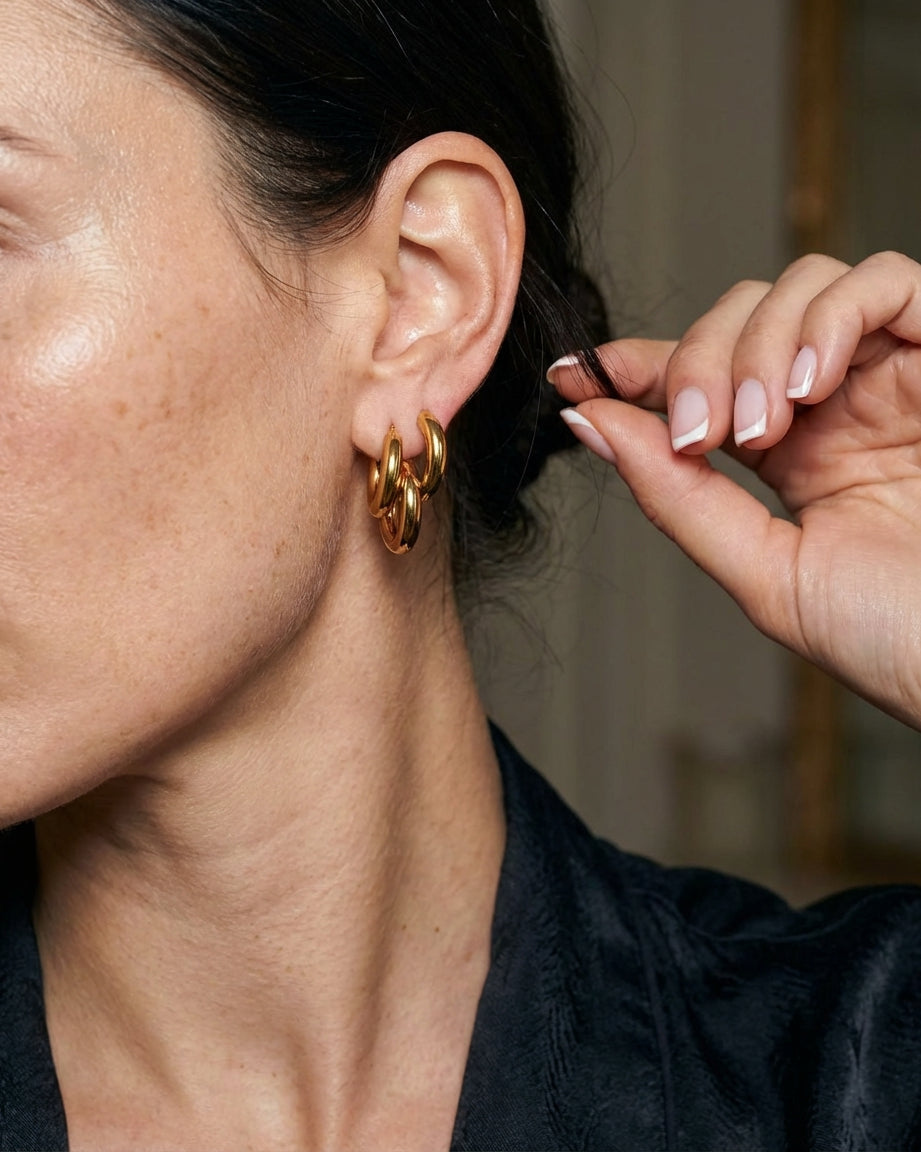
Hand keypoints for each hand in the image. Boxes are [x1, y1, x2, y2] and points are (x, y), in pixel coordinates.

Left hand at [550, 252, 920, 728]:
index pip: (699, 380)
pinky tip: (811, 384)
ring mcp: (888, 375)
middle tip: (701, 434)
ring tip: (765, 425)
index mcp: (790, 456)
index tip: (574, 376)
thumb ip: (677, 497)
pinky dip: (830, 316)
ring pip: (799, 286)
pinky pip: (882, 281)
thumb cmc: (894, 633)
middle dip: (697, 363)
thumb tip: (591, 425)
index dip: (633, 366)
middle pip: (736, 319)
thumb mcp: (765, 573)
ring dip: (757, 344)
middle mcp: (835, 405)